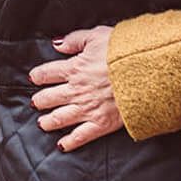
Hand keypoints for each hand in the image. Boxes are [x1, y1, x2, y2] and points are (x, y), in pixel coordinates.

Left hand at [28, 26, 120, 150]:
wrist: (145, 72)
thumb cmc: (123, 52)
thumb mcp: (97, 36)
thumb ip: (75, 40)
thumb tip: (57, 44)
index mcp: (75, 68)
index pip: (48, 73)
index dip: (38, 76)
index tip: (34, 78)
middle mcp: (76, 90)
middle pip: (50, 97)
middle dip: (40, 100)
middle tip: (35, 102)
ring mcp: (87, 108)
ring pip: (60, 118)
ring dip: (48, 121)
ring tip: (42, 123)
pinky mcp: (101, 123)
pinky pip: (80, 136)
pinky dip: (69, 142)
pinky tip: (62, 145)